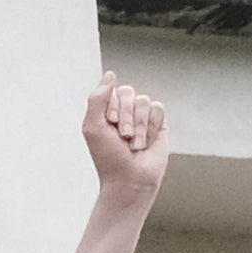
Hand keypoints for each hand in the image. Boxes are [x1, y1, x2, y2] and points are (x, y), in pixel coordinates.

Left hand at [82, 71, 170, 203]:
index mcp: (105, 111)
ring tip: (134, 144)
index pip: (112, 91)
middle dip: (126, 118)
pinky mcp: (158, 122)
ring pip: (144, 101)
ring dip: (139, 126)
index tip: (109, 127)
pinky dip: (152, 127)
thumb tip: (110, 74)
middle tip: (123, 138)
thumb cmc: (109, 158)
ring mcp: (142, 116)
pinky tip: (147, 142)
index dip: (112, 110)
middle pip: (129, 93)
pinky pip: (158, 108)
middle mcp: (124, 110)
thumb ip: (97, 98)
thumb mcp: (93, 127)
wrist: (130, 178)